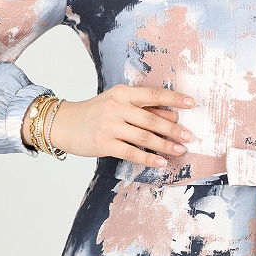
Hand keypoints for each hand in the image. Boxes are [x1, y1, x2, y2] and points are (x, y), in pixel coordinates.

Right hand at [44, 84, 195, 165]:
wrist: (64, 123)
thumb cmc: (94, 112)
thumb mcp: (117, 102)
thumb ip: (143, 107)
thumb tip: (171, 115)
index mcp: (122, 93)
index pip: (153, 94)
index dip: (174, 99)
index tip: (192, 103)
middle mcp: (116, 107)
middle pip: (151, 119)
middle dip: (173, 129)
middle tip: (189, 136)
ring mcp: (109, 126)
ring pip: (144, 137)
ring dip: (165, 145)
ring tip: (180, 150)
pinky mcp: (104, 144)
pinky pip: (131, 152)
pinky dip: (148, 158)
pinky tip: (160, 162)